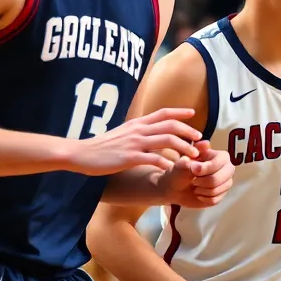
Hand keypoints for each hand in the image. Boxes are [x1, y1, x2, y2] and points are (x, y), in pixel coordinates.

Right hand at [69, 108, 201, 175]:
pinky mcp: (129, 157)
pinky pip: (154, 158)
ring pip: (167, 140)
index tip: (193, 114)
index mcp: (136, 123)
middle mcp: (138, 130)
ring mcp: (134, 143)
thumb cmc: (102, 146)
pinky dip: (166, 162)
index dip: (179, 112)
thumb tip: (151, 132)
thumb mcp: (122, 133)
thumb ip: (137, 131)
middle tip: (200, 138)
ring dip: (184, 147)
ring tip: (194, 156)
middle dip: (188, 131)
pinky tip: (173, 168)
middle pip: (170, 125)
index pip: (162, 113)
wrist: (80, 153)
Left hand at [161, 142, 234, 207]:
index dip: (206, 168)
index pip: (220, 163)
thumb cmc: (179, 172)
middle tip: (193, 180)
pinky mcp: (222, 195)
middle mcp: (227, 168)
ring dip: (201, 190)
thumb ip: (194, 154)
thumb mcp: (181, 162)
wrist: (174, 188)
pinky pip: (215, 200)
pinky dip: (203, 198)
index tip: (193, 170)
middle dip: (202, 181)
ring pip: (216, 190)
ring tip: (195, 186)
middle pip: (219, 178)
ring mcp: (226, 182)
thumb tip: (204, 144)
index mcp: (221, 156)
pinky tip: (198, 193)